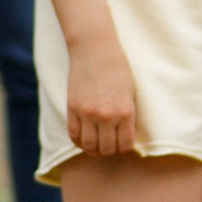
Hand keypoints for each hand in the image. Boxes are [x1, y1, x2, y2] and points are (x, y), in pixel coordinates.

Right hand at [63, 31, 138, 157]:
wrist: (96, 51)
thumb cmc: (118, 69)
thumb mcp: (130, 93)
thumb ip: (127, 115)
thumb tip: (124, 135)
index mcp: (125, 112)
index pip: (125, 145)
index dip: (125, 148)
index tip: (124, 144)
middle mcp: (106, 116)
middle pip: (106, 149)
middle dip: (110, 151)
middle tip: (110, 145)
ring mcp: (87, 113)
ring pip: (89, 146)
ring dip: (94, 150)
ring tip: (98, 145)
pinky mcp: (72, 109)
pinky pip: (73, 136)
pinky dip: (79, 142)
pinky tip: (84, 140)